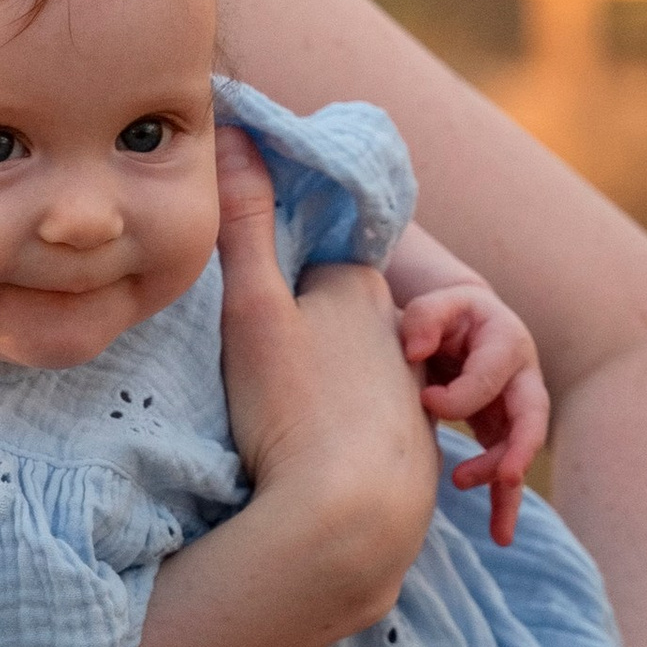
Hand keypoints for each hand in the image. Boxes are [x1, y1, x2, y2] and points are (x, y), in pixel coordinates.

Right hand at [214, 132, 438, 624]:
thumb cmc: (295, 409)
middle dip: (294, 350)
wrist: (350, 519)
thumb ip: (245, 222)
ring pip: (347, 381)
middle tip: (250, 389)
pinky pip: (360, 433)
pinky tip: (306, 468)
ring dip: (314, 403)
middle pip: (328, 325)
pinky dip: (335, 445)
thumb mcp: (251, 308)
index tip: (239, 335)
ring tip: (275, 435)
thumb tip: (235, 127)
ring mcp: (407, 395)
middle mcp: (397, 334)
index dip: (265, 298)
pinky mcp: (411, 454)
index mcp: (360, 289)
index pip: (305, 270)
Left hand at [398, 280, 548, 545]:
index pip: (489, 377)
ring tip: (464, 487)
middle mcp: (521, 378)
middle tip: (502, 476)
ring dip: (503, 479)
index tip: (423, 400)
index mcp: (506, 342)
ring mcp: (515, 409)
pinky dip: (506, 504)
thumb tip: (414, 350)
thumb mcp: (434, 303)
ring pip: (520, 450)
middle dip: (518, 448)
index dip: (458, 396)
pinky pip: (509, 473)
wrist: (457, 324)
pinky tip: (501, 536)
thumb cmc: (442, 315)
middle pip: (530, 417)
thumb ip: (425, 318)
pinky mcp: (502, 432)